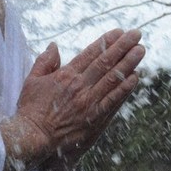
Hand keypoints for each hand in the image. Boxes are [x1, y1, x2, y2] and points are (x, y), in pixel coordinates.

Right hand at [0, 28, 144, 170]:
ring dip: (129, 63)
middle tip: (136, 35)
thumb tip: (54, 46)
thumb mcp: (31, 81)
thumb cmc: (30, 110)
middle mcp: (80, 86)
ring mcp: (89, 103)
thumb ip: (44, 62)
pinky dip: (125, 88)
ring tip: (140, 51)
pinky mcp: (95, 119)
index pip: (90, 54)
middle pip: (105, 62)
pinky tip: (135, 77)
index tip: (118, 32)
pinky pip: (114, 101)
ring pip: (113, 79)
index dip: (106, 42)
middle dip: (122, 47)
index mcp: (65, 75)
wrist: (33, 138)